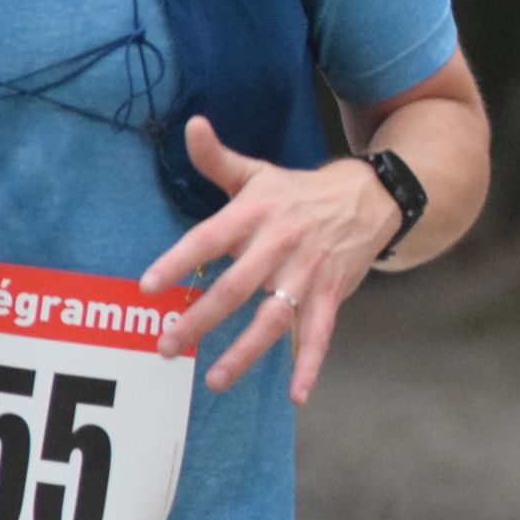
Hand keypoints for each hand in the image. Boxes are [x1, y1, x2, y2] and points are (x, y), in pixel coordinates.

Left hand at [139, 116, 405, 402]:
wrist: (370, 198)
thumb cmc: (298, 192)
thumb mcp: (258, 173)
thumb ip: (217, 159)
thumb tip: (190, 125)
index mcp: (256, 213)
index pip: (210, 238)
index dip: (179, 261)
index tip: (149, 287)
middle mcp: (281, 244)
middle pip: (237, 287)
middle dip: (201, 319)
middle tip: (166, 345)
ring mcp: (308, 273)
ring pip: (275, 317)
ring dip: (246, 351)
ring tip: (215, 378)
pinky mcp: (331, 294)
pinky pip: (320, 333)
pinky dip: (310, 365)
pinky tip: (296, 394)